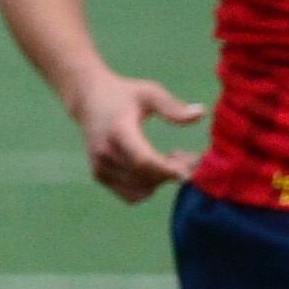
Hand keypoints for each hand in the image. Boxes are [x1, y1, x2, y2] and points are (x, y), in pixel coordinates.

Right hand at [68, 67, 203, 201]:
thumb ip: (173, 107)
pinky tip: (156, 167)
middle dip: (173, 173)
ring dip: (162, 180)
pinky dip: (149, 187)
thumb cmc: (124, 94)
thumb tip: (200, 114)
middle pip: (146, 176)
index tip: (189, 172)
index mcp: (118, 131)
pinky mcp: (100, 176)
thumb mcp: (149, 93)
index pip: (143, 160)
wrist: (88, 99)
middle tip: (192, 158)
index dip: (167, 170)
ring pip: (141, 189)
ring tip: (172, 158)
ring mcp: (100, 167)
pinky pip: (132, 194)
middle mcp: (105, 153)